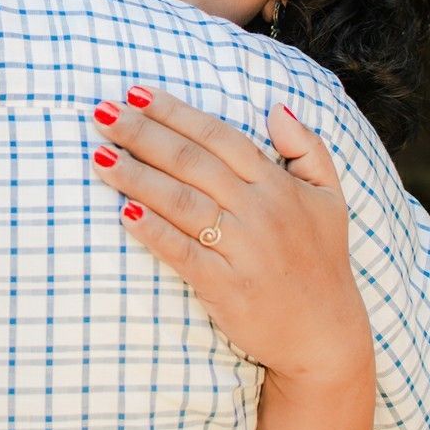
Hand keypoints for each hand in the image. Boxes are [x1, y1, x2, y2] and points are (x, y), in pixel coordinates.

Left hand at [91, 85, 371, 385]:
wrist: (325, 336)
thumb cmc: (322, 261)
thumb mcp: (329, 197)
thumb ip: (307, 147)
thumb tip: (276, 107)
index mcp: (278, 185)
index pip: (217, 136)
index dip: (174, 112)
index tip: (136, 93)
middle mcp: (260, 210)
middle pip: (191, 161)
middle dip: (143, 134)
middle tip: (103, 114)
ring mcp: (243, 249)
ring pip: (181, 202)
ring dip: (137, 177)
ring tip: (100, 156)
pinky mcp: (227, 287)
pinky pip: (182, 252)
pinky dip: (153, 231)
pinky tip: (123, 213)